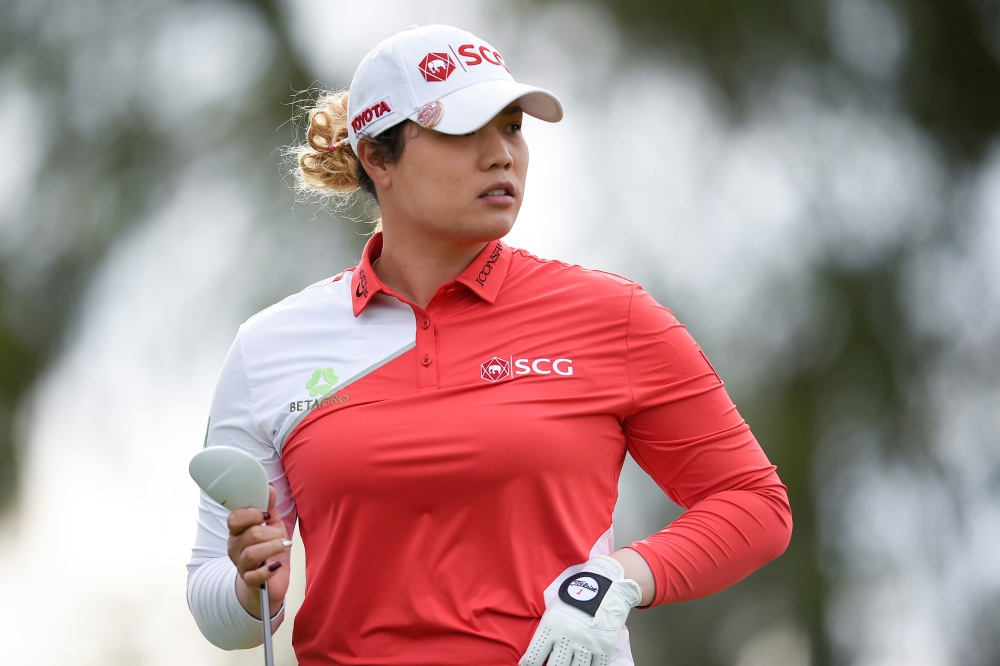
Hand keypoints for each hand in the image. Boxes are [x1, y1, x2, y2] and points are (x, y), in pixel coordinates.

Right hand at [227, 484, 290, 618]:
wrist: (269, 582)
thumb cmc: (269, 550)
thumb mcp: (271, 526)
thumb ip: (269, 508)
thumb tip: (269, 487)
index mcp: (238, 532)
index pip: (234, 519)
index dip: (252, 514)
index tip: (267, 516)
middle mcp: (235, 548)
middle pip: (250, 534)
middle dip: (271, 533)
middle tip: (281, 536)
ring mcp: (241, 565)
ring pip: (251, 554)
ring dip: (273, 547)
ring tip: (284, 546)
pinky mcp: (250, 582)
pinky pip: (255, 576)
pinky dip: (268, 570)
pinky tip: (276, 565)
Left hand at [519, 555, 641, 665]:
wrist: (604, 584)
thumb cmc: (576, 596)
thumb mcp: (554, 610)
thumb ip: (547, 632)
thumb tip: (539, 653)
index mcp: (551, 626)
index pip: (534, 657)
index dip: (528, 665)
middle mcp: (567, 637)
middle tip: (552, 665)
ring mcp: (586, 644)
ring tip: (568, 664)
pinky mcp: (603, 647)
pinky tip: (584, 665)